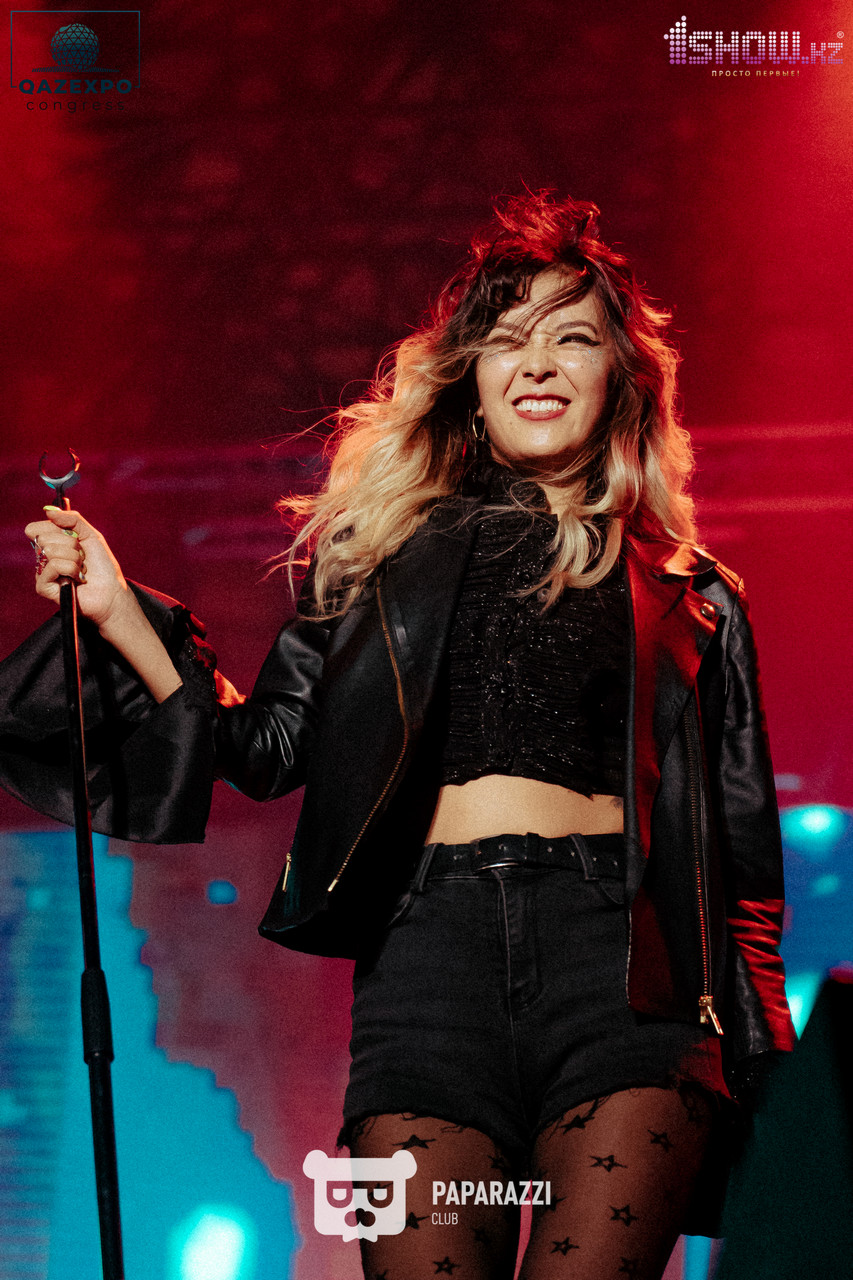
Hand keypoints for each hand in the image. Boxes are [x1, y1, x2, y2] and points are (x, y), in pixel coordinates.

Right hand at [25, 506, 132, 632]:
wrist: (111, 591)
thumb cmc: (102, 566)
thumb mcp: (90, 535)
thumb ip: (72, 519)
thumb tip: (49, 511)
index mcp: (51, 545)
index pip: (35, 528)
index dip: (54, 529)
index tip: (74, 538)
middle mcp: (43, 558)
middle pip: (44, 538)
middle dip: (71, 544)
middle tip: (82, 557)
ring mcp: (42, 573)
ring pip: (49, 551)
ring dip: (74, 558)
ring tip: (81, 569)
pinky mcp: (43, 587)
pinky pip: (52, 566)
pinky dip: (70, 569)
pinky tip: (76, 579)